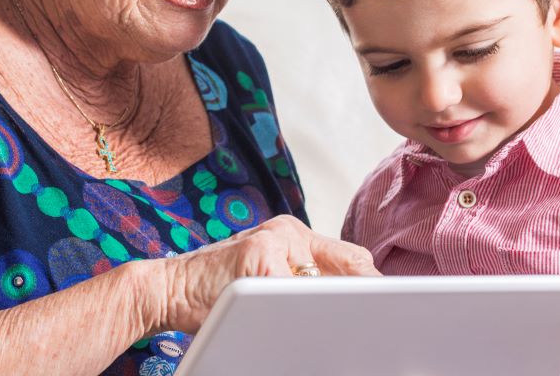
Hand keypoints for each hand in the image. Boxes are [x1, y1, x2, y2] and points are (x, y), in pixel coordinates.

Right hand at [145, 215, 380, 332]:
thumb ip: (301, 280)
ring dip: (333, 308)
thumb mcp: (265, 276)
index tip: (391, 307)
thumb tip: (350, 302)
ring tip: (346, 328)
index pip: (350, 257)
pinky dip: (300, 315)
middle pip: (350, 263)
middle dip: (363, 294)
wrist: (168, 287)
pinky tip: (299, 327)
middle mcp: (286, 231)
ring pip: (324, 282)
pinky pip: (294, 293)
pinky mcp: (258, 257)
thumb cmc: (217, 291)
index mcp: (292, 234)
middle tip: (377, 321)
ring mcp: (272, 241)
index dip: (371, 284)